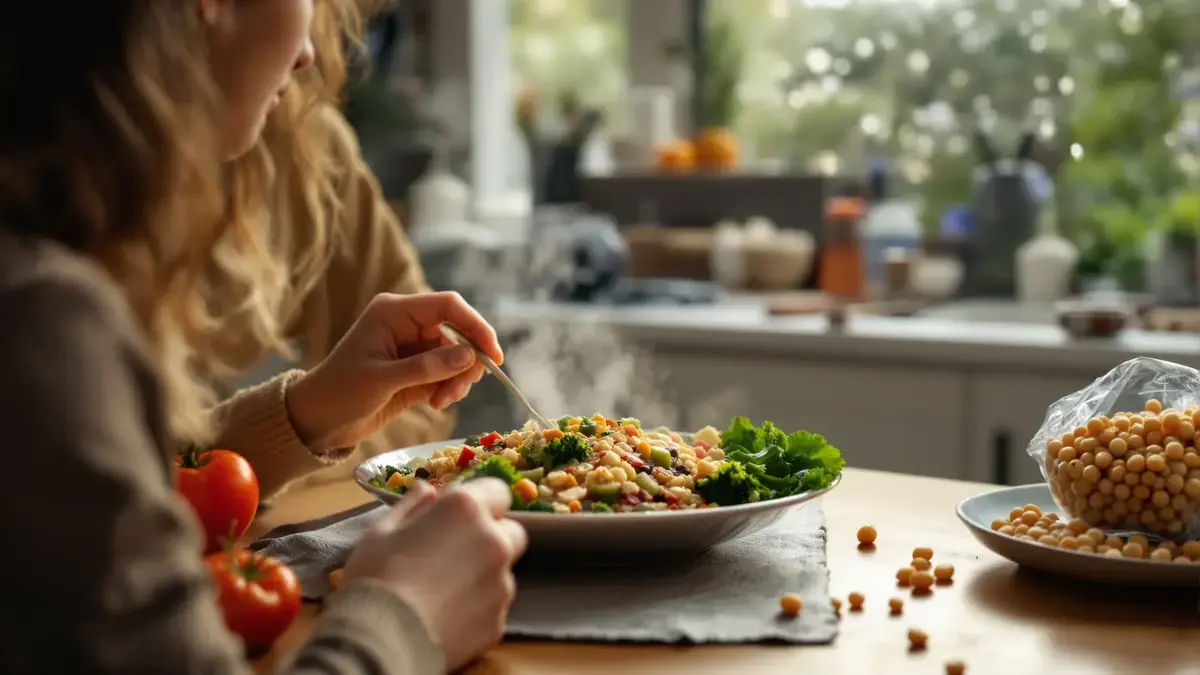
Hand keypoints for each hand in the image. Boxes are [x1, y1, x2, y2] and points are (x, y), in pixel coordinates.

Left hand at [286, 291, 503, 450]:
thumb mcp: (381, 380)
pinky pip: (449, 374)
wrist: (317, 421)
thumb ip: (426, 368)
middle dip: (466, 362)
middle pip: (458, 332)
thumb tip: (468, 356)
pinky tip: (434, 404)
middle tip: (460, 390)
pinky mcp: (417, 372)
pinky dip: (450, 389)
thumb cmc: (339, 392)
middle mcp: (407, 325)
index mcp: (394, 312)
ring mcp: (414, 349)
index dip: (475, 326)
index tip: (493, 354)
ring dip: (458, 380)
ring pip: (457, 356)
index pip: (448, 306)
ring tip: (440, 403)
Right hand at [342, 479, 526, 670]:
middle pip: (511, 532)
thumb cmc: (374, 577)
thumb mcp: (382, 531)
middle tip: (457, 553)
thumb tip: (426, 491)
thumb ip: (412, 506)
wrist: (379, 640)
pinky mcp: (498, 620)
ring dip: (484, 575)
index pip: (498, 491)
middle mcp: (493, 542)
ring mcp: (500, 584)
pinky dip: (478, 609)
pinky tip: (448, 616)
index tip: (463, 516)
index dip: (483, 502)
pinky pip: (494, 607)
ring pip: (503, 572)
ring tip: (446, 592)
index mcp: (465, 510)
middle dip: (492, 538)